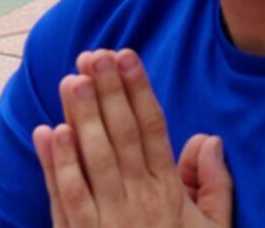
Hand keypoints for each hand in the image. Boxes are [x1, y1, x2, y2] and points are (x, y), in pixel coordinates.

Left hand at [36, 49, 231, 227]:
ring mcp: (106, 221)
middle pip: (120, 136)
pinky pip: (64, 196)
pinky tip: (48, 132)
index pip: (153, 130)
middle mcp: (138, 201)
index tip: (127, 57)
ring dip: (82, 116)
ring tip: (72, 79)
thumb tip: (208, 139)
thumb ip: (215, 186)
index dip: (139, 91)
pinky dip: (55, 164)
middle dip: (107, 92)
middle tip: (94, 54)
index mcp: (169, 194)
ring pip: (92, 159)